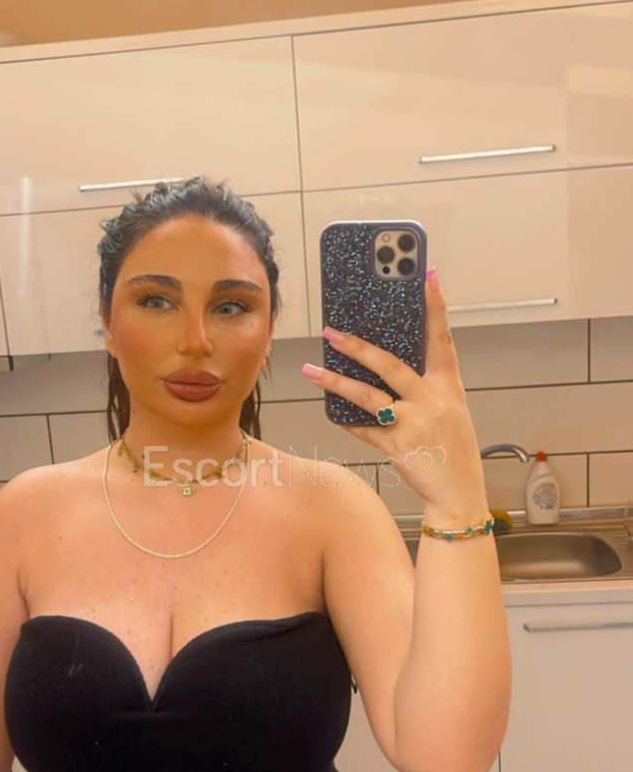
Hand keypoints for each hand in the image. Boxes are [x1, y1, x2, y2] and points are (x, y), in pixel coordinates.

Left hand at [302, 268, 488, 523]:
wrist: (459, 495)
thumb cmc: (455, 451)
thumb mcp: (452, 412)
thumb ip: (428, 389)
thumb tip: (393, 367)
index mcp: (449, 387)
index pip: (442, 338)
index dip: (436, 306)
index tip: (428, 276)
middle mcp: (432, 400)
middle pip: (390, 364)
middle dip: (357, 346)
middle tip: (331, 330)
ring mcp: (414, 423)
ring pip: (367, 394)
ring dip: (336, 380)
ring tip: (311, 369)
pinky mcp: (398, 445)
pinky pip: (364, 428)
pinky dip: (347, 420)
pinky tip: (331, 411)